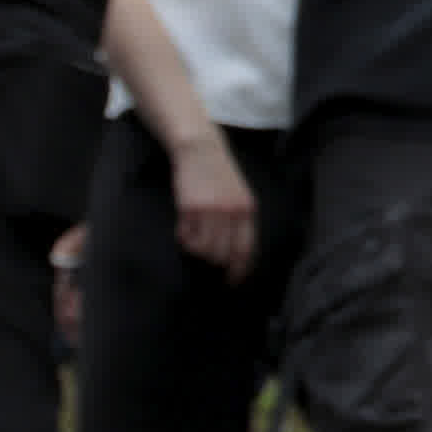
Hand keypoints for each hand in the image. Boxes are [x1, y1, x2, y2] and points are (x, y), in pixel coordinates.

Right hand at [165, 131, 258, 283]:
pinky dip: (184, 239)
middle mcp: (231, 213)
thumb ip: (239, 220)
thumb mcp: (238, 196)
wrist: (201, 150)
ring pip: (205, 250)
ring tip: (193, 242)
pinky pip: (187, 237)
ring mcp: (211, 211)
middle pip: (223, 254)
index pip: (246, 250)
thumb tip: (234, 252)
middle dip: (215, 263)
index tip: (232, 282)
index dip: (239, 270)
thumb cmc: (219, 175)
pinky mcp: (190, 209)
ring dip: (197, 251)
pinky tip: (184, 230)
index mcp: (247, 210)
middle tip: (207, 263)